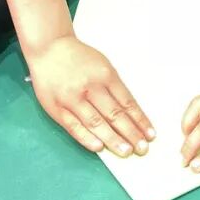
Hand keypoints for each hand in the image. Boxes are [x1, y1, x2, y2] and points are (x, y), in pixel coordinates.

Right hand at [29, 35, 154, 157]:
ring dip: (112, 139)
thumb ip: (114, 87)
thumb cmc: (79, 58)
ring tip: (125, 151)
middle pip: (114, 114)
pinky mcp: (56, 108)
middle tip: (142, 148)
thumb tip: (130, 113)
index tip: (150, 134)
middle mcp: (90, 87)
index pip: (127, 102)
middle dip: (131, 133)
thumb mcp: (103, 65)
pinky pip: (74, 126)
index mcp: (105, 75)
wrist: (49, 48)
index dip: (140, 120)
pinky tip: (99, 147)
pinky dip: (86, 138)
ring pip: (95, 123)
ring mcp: (72, 99)